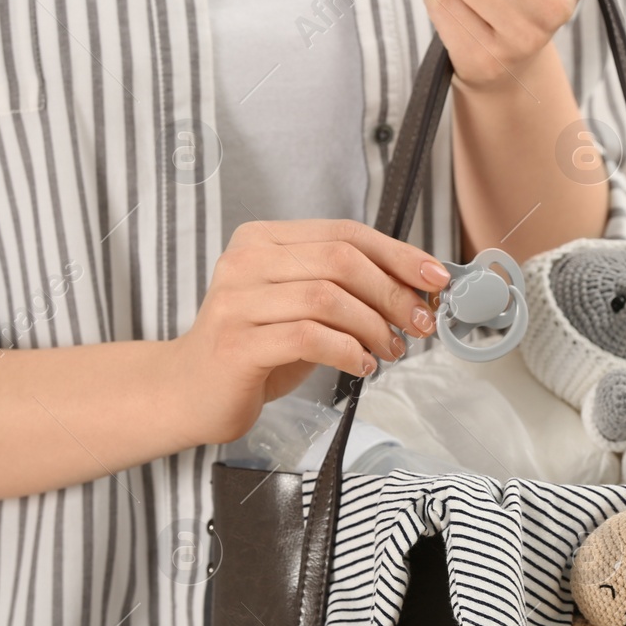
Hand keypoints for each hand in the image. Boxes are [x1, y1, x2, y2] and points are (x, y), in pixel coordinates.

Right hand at [166, 219, 450, 444]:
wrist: (189, 391)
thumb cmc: (258, 347)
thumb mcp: (305, 307)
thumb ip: (348, 289)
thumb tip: (419, 288)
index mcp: (263, 240)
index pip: (345, 234)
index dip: (398, 255)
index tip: (436, 279)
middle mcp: (246, 261)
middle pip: (341, 261)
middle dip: (394, 293)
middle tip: (420, 324)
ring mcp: (237, 301)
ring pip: (328, 298)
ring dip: (374, 327)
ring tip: (390, 350)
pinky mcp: (237, 343)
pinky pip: (309, 337)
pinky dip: (348, 351)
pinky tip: (361, 365)